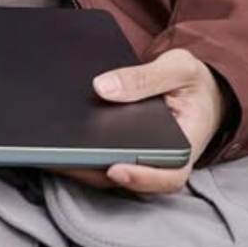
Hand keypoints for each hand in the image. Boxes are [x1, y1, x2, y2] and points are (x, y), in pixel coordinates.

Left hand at [53, 48, 225, 192]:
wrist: (197, 87)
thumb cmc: (192, 80)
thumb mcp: (177, 68)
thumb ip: (144, 78)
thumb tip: (103, 87)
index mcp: (185, 145)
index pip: (168, 175)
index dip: (141, 177)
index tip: (115, 168)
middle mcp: (163, 161)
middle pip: (129, 178)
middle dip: (96, 170)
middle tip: (61, 157)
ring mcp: (143, 160)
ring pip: (110, 173)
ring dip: (82, 166)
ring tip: (50, 150)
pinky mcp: (126, 151)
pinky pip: (103, 158)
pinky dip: (81, 154)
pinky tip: (57, 139)